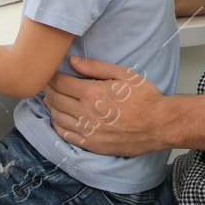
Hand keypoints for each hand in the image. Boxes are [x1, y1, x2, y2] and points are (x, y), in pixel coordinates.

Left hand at [43, 56, 165, 156]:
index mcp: (92, 92)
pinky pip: (66, 135)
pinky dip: (57, 125)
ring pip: (57, 117)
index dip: (50, 76)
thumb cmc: (144, 98)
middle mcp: (86, 112)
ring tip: (50, 99)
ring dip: (50, 107)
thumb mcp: (123, 74)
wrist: (158, 125)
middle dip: (48, 90)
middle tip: (45, 84)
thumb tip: (73, 61)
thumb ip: (95, 67)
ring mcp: (88, 130)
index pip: (60, 82)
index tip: (48, 73)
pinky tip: (57, 119)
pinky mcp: (91, 144)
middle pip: (55, 99)